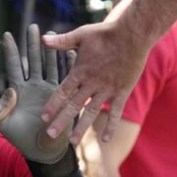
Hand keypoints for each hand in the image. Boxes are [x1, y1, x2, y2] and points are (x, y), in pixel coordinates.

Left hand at [0, 24, 71, 162]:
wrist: (41, 149)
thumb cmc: (20, 137)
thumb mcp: (3, 122)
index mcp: (18, 90)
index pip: (14, 66)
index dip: (11, 51)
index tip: (7, 35)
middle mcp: (33, 86)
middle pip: (33, 60)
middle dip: (33, 44)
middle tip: (33, 26)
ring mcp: (49, 90)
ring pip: (50, 65)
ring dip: (52, 50)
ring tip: (53, 33)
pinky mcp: (64, 96)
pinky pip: (67, 77)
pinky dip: (69, 65)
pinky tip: (71, 51)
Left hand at [41, 18, 146, 143]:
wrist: (134, 33)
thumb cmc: (106, 33)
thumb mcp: (81, 34)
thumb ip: (62, 41)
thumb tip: (42, 39)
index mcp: (80, 71)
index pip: (62, 91)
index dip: (53, 105)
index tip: (43, 117)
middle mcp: (92, 83)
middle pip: (73, 106)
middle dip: (61, 121)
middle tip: (50, 135)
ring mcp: (107, 89)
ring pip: (92, 112)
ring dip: (82, 128)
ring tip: (73, 143)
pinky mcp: (122, 91)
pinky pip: (116, 112)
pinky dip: (111, 126)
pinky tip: (105, 140)